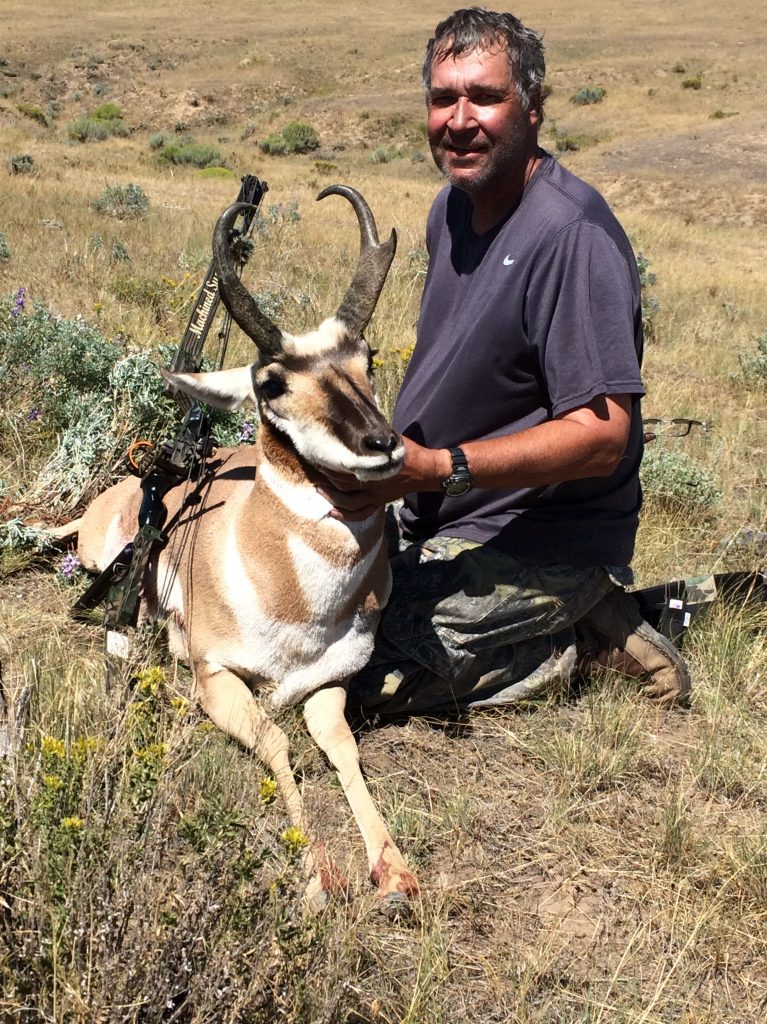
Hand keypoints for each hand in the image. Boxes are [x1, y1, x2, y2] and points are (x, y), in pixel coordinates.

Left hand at [317, 437, 450, 521]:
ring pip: (348, 502)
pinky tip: (333, 511)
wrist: (426, 470)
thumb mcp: (389, 438)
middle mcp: (372, 483)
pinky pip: (361, 514)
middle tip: (315, 471)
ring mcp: (375, 496)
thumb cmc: (407, 452)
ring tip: (319, 490)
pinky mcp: (379, 503)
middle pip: (343, 484)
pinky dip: (346, 515)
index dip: (329, 463)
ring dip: (331, 497)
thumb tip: (355, 427)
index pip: (345, 467)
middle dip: (327, 478)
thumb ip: (372, 438)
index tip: (318, 456)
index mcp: (373, 466)